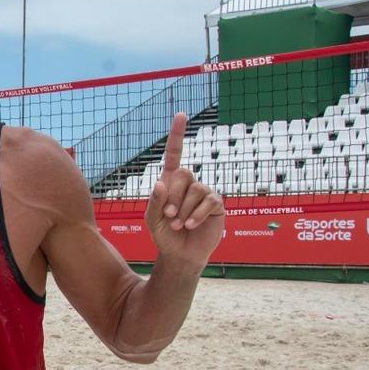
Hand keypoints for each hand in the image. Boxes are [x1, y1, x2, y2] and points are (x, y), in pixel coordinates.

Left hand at [145, 112, 224, 269]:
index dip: (177, 135)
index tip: (181, 115)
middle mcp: (189, 184)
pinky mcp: (216, 205)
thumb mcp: (152, 220)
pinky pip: (208, 202)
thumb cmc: (164, 235)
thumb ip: (154, 202)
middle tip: (168, 216)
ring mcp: (204, 193)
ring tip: (179, 224)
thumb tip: (160, 183)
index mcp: (170, 182)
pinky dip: (196, 214)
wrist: (180, 254)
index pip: (174, 154)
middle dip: (173, 196)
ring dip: (183, 210)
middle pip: (183, 174)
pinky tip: (190, 225)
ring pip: (195, 190)